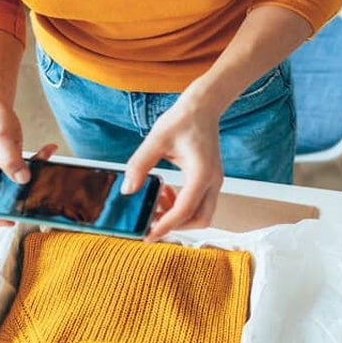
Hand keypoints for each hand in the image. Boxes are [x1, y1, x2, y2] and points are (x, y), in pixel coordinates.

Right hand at [0, 103, 57, 225]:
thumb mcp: (0, 134)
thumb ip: (10, 158)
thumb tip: (22, 179)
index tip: (10, 219)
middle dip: (19, 199)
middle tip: (38, 196)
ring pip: (13, 186)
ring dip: (32, 180)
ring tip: (46, 167)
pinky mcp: (6, 161)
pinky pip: (22, 170)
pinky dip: (36, 163)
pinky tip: (48, 150)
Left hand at [122, 93, 224, 241]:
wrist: (203, 107)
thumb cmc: (183, 119)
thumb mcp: (156, 140)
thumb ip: (140, 164)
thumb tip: (128, 189)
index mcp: (201, 173)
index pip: (185, 209)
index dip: (166, 225)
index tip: (148, 235)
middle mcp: (212, 181)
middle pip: (199, 219)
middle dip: (175, 225)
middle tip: (151, 221)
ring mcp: (214, 182)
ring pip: (201, 214)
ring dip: (179, 216)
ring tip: (157, 202)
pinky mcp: (210, 180)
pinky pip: (199, 203)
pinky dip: (182, 206)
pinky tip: (165, 192)